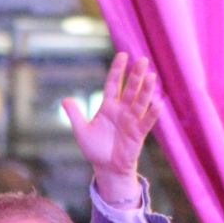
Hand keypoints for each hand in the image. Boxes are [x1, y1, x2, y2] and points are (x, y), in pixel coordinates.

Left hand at [64, 52, 160, 208]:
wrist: (106, 167)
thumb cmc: (95, 148)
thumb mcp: (82, 131)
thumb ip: (75, 115)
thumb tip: (65, 100)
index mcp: (108, 107)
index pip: (113, 84)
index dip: (117, 70)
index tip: (123, 55)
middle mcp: (122, 110)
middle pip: (129, 89)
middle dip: (135, 76)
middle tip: (142, 60)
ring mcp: (131, 121)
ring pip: (140, 102)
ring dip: (146, 90)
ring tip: (152, 76)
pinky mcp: (138, 134)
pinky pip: (145, 122)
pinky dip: (151, 114)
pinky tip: (157, 104)